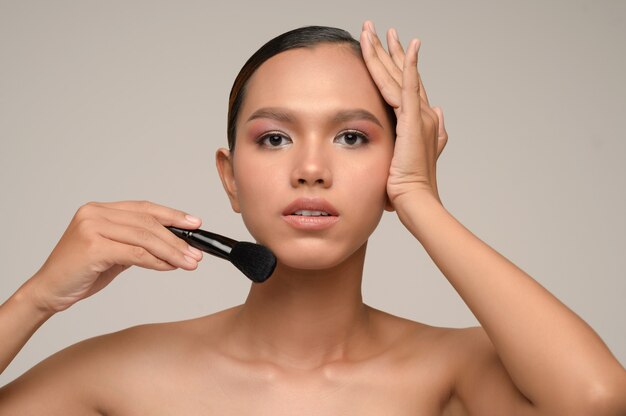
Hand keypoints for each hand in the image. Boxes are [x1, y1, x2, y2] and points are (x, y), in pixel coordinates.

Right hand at [23, 201, 203, 313]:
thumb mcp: (113, 253)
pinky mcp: (93, 247)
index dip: (172, 215)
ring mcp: (92, 228)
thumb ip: (136, 244)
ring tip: (189, 262)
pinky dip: (157, 261)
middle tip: (196, 253)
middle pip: (148, 223)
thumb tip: (172, 245)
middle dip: (177, 238)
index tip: (194, 223)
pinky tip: (169, 267)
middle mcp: (94, 213)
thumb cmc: (79, 272)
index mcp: (99, 210)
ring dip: (172, 251)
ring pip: (145, 237)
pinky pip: (135, 254)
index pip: (144, 208)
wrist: (48, 291)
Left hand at [360, 21, 447, 206]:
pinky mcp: (414, 120)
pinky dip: (409, 65)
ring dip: (386, 50)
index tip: (387, 46)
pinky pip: (410, 86)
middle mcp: (424, 114)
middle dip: (389, 50)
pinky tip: (407, 45)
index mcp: (420, 121)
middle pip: (403, 74)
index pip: (406, 86)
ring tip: (374, 29)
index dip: (397, 65)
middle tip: (379, 28)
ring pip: (400, 75)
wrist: (416, 200)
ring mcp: (420, 116)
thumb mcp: (414, 156)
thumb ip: (430, 133)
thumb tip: (439, 114)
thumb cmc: (410, 186)